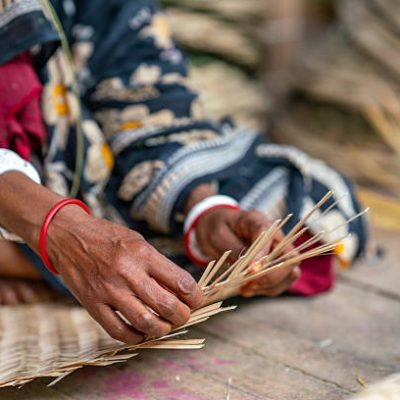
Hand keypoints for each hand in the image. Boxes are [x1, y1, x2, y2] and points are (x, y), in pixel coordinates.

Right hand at [46, 207, 202, 343]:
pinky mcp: (93, 304)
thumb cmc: (110, 238)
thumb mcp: (139, 242)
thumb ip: (158, 266)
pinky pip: (118, 330)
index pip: (180, 281)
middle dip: (182, 316)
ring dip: (161, 329)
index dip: (195, 296)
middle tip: (184, 316)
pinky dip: (135, 337)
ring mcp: (109, 290)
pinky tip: (141, 333)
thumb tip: (182, 292)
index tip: (196, 300)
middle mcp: (127, 272)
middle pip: (166, 305)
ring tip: (165, 326)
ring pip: (144, 322)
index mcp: (143, 253)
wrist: (69, 237)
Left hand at [195, 207, 299, 296]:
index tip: (252, 271)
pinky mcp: (275, 265)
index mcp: (259, 222)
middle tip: (250, 284)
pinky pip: (280, 282)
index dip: (264, 256)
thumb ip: (235, 248)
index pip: (270, 237)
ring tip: (246, 289)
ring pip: (289, 273)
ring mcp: (278, 251)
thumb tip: (250, 267)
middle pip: (290, 258)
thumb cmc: (217, 227)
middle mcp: (274, 236)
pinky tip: (247, 290)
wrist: (216, 229)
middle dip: (272, 276)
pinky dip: (266, 290)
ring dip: (270, 286)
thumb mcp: (219, 235)